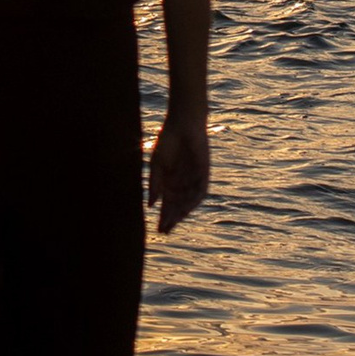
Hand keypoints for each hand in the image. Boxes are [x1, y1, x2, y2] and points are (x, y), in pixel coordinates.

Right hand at [146, 111, 209, 233]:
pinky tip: (185, 209)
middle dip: (172, 218)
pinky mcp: (204, 173)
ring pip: (189, 201)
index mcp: (170, 181)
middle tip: (165, 231)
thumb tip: (150, 204)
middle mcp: (183, 183)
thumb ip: (154, 184)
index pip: (168, 203)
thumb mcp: (156, 164)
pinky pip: (200, 191)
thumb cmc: (168, 140)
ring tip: (173, 223)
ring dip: (182, 213)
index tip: (158, 229)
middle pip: (178, 206)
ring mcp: (194, 179)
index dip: (164, 216)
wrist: (183, 124)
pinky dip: (193, 201)